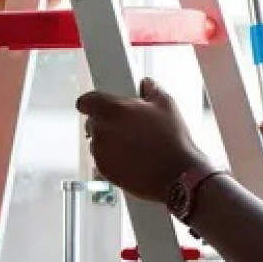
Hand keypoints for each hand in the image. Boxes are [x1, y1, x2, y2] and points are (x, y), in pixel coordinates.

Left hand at [76, 77, 208, 200]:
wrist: (176, 176)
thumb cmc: (171, 142)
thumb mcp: (167, 105)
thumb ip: (152, 89)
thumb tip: (147, 85)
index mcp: (112, 110)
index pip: (86, 100)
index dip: (94, 101)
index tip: (101, 103)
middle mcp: (101, 131)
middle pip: (93, 121)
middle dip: (108, 121)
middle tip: (129, 124)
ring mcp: (100, 153)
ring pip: (98, 141)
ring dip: (110, 140)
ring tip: (135, 144)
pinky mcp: (104, 171)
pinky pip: (103, 159)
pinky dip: (113, 158)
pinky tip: (134, 158)